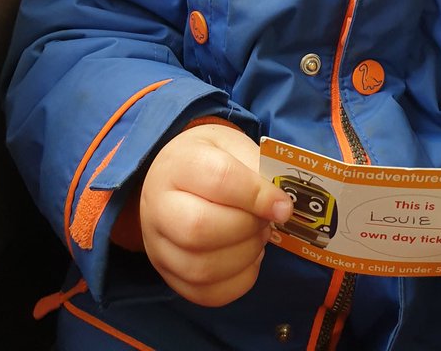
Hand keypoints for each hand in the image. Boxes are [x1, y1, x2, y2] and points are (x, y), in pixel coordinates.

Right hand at [139, 125, 292, 306]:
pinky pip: (206, 294)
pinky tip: (248, 257)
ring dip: (245, 256)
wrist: (174, 176)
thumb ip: (257, 168)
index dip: (257, 195)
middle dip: (247, 228)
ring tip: (258, 236)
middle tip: (265, 220)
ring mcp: (158, 246)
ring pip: (201, 268)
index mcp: (178, 164)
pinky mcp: (169, 276)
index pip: (218, 179)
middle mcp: (159, 207)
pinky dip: (238, 280)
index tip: (282, 205)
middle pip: (200, 229)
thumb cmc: (210, 159)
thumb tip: (280, 205)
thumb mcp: (233, 146)